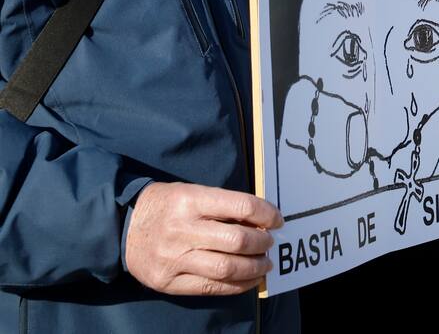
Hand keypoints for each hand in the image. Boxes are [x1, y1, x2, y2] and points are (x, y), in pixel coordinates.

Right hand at [125, 182, 280, 296]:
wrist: (120, 227)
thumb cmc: (165, 206)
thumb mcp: (192, 192)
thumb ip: (223, 204)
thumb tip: (260, 219)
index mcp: (190, 200)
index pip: (241, 206)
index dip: (266, 213)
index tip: (277, 219)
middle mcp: (182, 230)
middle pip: (237, 240)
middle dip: (262, 242)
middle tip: (269, 242)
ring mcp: (174, 258)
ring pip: (226, 268)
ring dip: (254, 267)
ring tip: (264, 263)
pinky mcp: (168, 282)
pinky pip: (211, 287)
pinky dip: (236, 285)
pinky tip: (249, 279)